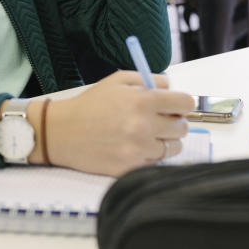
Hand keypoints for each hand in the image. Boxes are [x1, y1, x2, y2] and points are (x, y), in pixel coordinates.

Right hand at [44, 71, 194, 176]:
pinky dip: (149, 156)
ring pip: (173, 148)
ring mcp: (137, 150)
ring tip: (145, 135)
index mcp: (143, 101)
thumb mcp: (118, 80)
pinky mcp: (129, 168)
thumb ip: (149, 80)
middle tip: (159, 121)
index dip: (182, 103)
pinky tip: (133, 147)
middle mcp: (143, 126)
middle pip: (183, 128)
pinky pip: (155, 163)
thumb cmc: (89, 105)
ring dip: (164, 141)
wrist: (61, 132)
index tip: (176, 106)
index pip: (186, 103)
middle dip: (174, 122)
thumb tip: (172, 88)